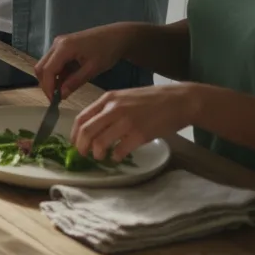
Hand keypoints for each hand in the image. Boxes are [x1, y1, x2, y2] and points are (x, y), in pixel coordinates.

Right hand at [35, 25, 132, 99]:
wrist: (117, 36)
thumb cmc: (107, 50)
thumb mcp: (93, 69)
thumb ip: (74, 82)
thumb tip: (61, 95)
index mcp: (64, 47)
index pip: (47, 70)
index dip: (48, 87)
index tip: (53, 101)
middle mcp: (57, 43)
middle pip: (41, 67)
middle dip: (46, 83)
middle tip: (56, 97)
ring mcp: (59, 44)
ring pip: (45, 65)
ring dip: (51, 79)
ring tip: (63, 90)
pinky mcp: (62, 46)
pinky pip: (53, 62)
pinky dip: (57, 73)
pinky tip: (66, 81)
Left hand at [71, 84, 199, 162]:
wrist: (180, 100)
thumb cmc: (152, 99)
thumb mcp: (124, 97)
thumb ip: (108, 109)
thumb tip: (92, 127)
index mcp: (108, 99)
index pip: (81, 117)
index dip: (74, 133)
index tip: (74, 143)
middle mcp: (114, 109)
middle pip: (86, 131)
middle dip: (81, 146)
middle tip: (83, 154)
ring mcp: (127, 121)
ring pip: (100, 142)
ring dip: (97, 153)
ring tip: (100, 157)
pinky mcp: (140, 134)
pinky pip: (120, 150)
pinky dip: (116, 156)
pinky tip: (118, 156)